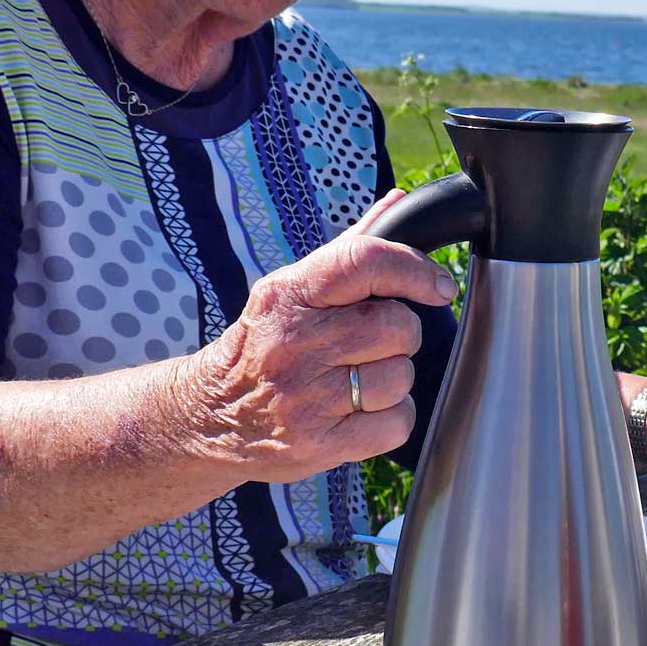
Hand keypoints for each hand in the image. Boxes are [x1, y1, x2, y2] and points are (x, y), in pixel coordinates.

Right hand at [179, 192, 457, 484]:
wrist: (208, 416)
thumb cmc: (264, 344)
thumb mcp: (291, 289)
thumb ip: (349, 248)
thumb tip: (399, 202)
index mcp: (289, 294)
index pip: (365, 262)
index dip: (414, 270)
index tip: (437, 285)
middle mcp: (295, 343)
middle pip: (396, 326)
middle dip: (400, 333)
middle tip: (374, 342)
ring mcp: (306, 397)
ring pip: (399, 376)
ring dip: (394, 378)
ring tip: (359, 379)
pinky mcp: (318, 443)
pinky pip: (396, 423)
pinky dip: (392, 418)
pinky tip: (361, 411)